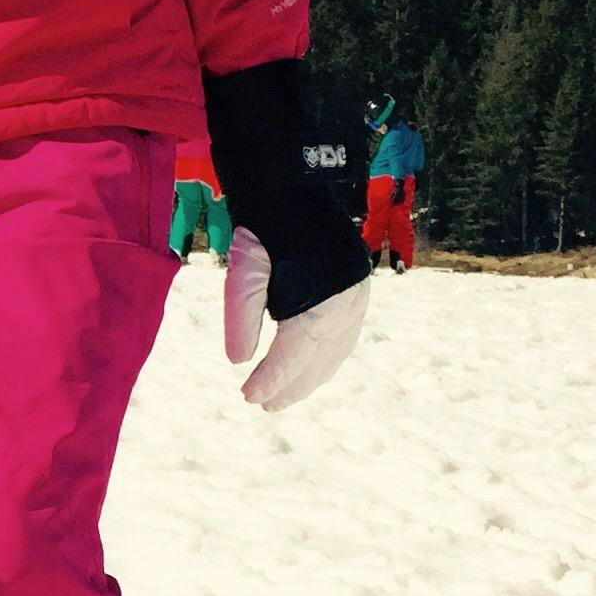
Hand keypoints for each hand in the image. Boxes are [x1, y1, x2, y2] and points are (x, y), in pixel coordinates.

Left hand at [224, 229, 367, 409]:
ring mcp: (357, 297)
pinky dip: (328, 357)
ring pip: (336, 351)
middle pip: (317, 360)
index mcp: (319, 302)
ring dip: (311, 376)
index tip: (248, 396)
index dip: (271, 379)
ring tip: (285, 395)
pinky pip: (347, 335)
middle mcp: (345, 303)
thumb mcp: (243, 272)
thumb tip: (238, 361)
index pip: (292, 354)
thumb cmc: (263, 230)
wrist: (294, 191)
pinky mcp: (358, 290)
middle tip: (264, 405)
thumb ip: (240, 318)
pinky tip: (311, 366)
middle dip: (291, 385)